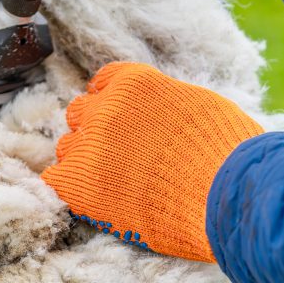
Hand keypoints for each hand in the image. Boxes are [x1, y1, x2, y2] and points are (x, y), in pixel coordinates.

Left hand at [41, 63, 263, 262]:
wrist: (225, 193)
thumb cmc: (228, 153)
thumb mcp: (199, 106)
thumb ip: (166, 103)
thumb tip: (161, 113)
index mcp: (134, 82)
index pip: (103, 82)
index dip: (111, 104)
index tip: (123, 122)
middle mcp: (105, 107)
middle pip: (82, 113)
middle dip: (96, 131)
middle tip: (120, 157)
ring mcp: (90, 143)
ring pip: (69, 147)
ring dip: (84, 162)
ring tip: (114, 184)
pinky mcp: (79, 182)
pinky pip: (56, 180)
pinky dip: (70, 189)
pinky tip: (92, 200)